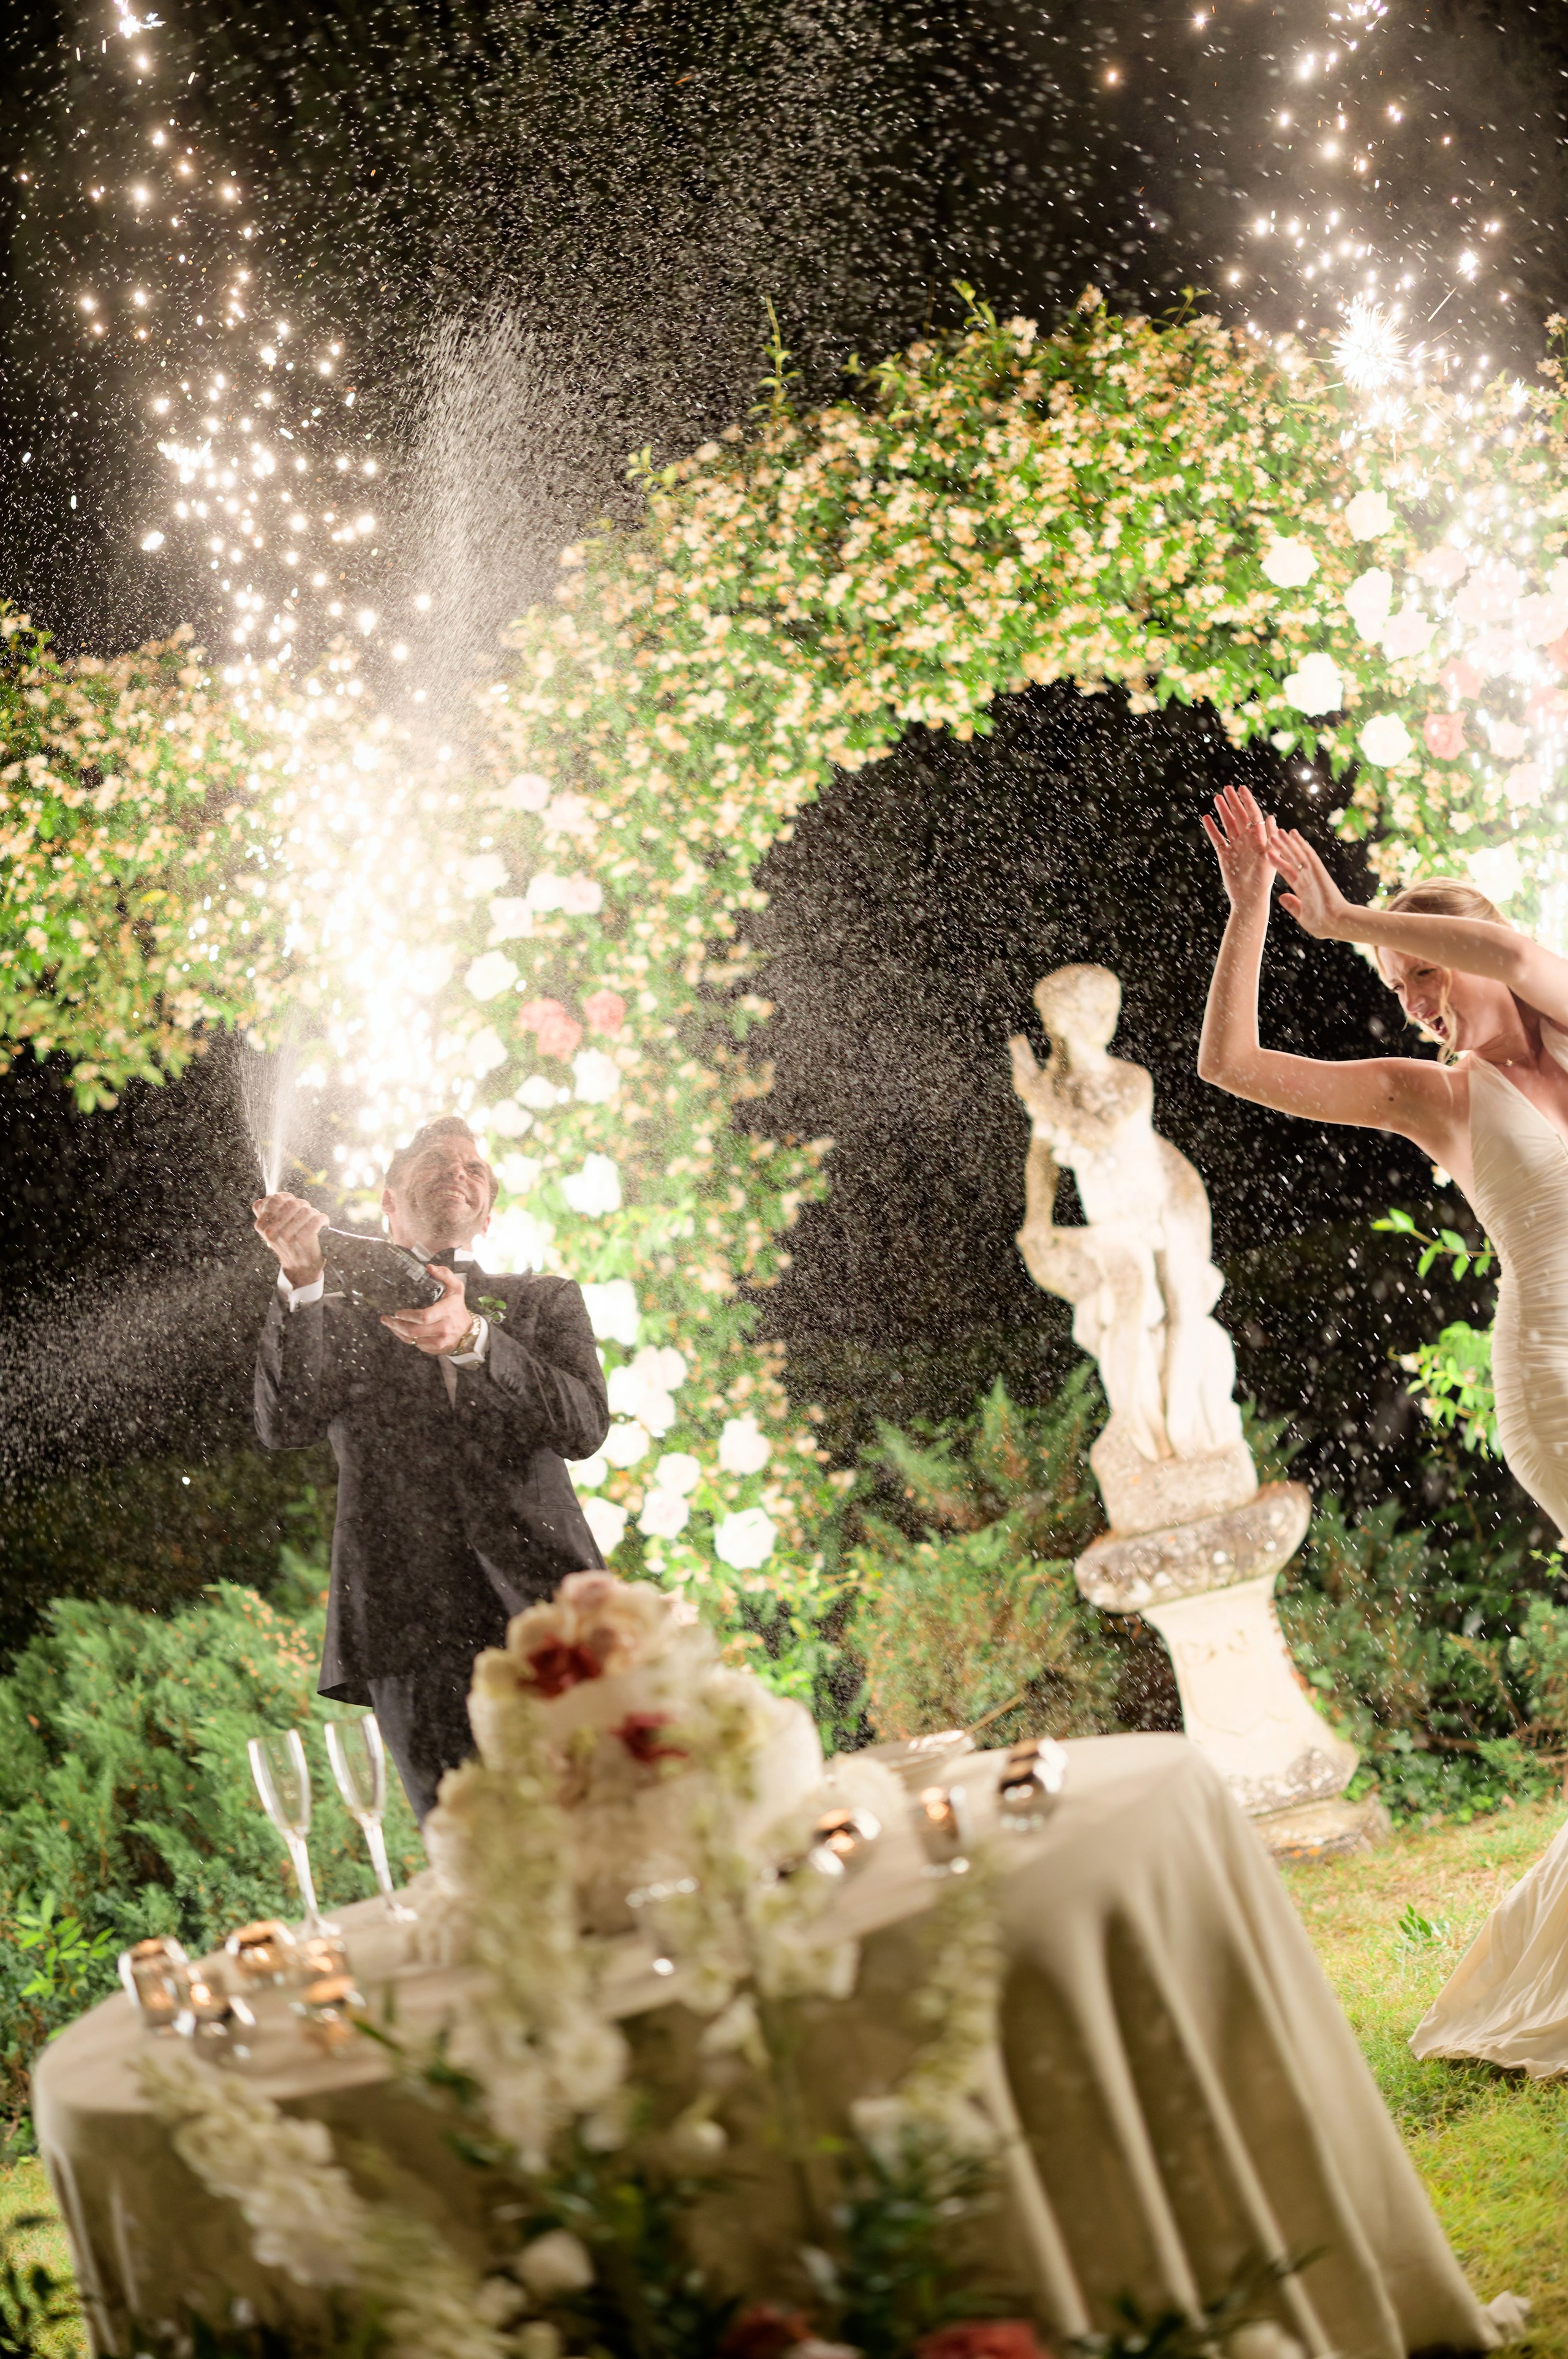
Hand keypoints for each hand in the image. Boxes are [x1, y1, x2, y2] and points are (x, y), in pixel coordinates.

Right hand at [253, 1192, 328, 1287]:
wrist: (299, 1268)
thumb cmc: (288, 1244)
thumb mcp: (271, 1230)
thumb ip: (266, 1213)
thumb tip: (269, 1197)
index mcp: (262, 1226)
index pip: (275, 1199)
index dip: (288, 1198)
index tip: (294, 1205)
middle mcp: (272, 1231)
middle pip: (292, 1203)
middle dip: (302, 1205)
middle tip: (306, 1214)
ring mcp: (287, 1236)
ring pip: (306, 1210)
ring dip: (313, 1213)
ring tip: (314, 1221)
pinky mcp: (303, 1239)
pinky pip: (316, 1218)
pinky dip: (323, 1219)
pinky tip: (323, 1223)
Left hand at [381, 1264, 474, 1355]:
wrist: (469, 1331)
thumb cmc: (458, 1307)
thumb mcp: (456, 1288)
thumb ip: (445, 1275)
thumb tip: (429, 1267)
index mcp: (446, 1312)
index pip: (423, 1317)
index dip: (408, 1316)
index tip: (397, 1312)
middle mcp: (443, 1329)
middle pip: (414, 1331)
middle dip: (396, 1325)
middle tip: (386, 1319)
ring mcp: (440, 1341)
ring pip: (413, 1340)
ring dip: (399, 1332)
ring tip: (390, 1324)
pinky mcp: (436, 1349)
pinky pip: (417, 1345)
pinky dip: (407, 1339)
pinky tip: (402, 1332)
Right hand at [1200, 783, 1278, 914]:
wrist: (1249, 898)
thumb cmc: (1263, 880)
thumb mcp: (1270, 857)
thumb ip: (1270, 837)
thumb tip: (1271, 817)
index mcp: (1259, 838)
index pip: (1253, 815)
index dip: (1248, 801)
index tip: (1242, 789)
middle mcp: (1247, 840)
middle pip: (1239, 816)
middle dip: (1233, 802)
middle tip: (1227, 788)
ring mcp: (1235, 847)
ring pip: (1228, 825)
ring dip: (1223, 811)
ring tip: (1217, 798)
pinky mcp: (1225, 856)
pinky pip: (1217, 839)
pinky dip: (1212, 829)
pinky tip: (1207, 818)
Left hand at [1269, 827, 1353, 940]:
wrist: (1337, 923)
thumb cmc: (1323, 924)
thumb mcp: (1302, 915)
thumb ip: (1293, 905)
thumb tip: (1281, 897)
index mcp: (1302, 889)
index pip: (1287, 871)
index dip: (1278, 862)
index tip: (1269, 853)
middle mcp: (1307, 878)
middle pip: (1291, 859)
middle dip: (1281, 848)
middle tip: (1271, 835)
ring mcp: (1312, 874)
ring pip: (1298, 854)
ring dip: (1288, 843)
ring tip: (1278, 831)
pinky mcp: (1318, 872)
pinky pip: (1308, 855)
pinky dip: (1301, 844)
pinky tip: (1294, 835)